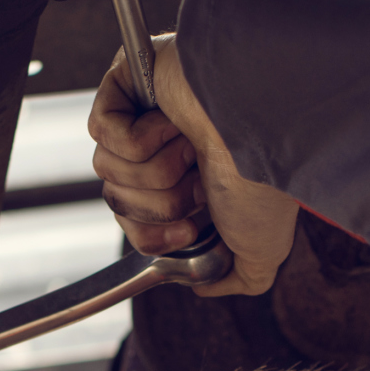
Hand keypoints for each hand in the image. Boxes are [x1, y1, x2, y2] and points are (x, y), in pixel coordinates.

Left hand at [87, 35, 298, 296]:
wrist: (267, 132)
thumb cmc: (264, 183)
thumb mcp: (262, 250)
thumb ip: (239, 276)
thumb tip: (202, 288)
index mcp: (183, 180)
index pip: (132, 221)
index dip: (153, 236)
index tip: (190, 228)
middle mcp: (160, 148)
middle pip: (115, 199)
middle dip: (159, 203)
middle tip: (198, 185)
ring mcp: (141, 111)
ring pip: (107, 168)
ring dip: (156, 171)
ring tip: (191, 151)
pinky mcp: (125, 82)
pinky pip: (103, 131)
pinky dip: (141, 137)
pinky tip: (174, 124)